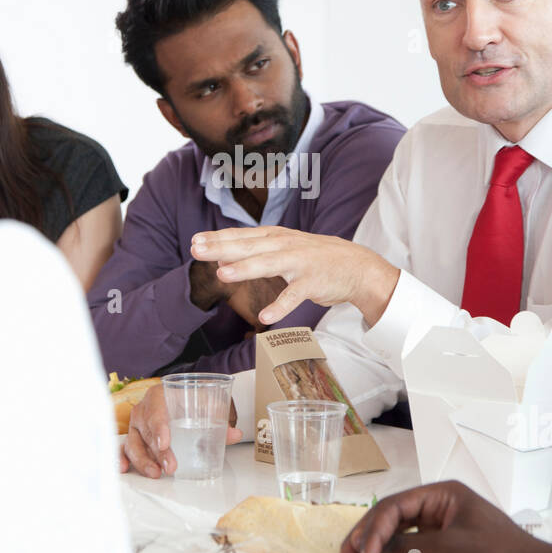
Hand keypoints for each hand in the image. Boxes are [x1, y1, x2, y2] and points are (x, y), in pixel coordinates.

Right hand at [119, 384, 241, 477]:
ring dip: (143, 460)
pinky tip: (124, 469)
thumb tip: (235, 434)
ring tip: (156, 473)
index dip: (159, 428)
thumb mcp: (206, 405)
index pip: (156, 411)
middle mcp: (144, 409)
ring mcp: (136, 425)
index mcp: (160, 395)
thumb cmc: (191, 400)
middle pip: (146, 431)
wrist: (182, 398)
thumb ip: (220, 419)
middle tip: (170, 466)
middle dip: (157, 451)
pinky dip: (122, 458)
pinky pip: (124, 448)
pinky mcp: (133, 438)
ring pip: (133, 442)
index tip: (165, 444)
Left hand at [189, 227, 399, 326]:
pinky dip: (280, 307)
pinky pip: (294, 296)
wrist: (356, 266)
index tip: (194, 241)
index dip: (218, 238)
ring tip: (222, 275)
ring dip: (245, 269)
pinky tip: (265, 316)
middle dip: (221, 248)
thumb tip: (222, 256)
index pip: (242, 236)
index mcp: (276, 237)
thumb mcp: (285, 248)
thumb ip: (256, 251)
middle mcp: (285, 246)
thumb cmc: (315, 258)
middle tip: (196, 250)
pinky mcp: (313, 283)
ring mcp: (300, 263)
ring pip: (269, 266)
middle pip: (248, 247)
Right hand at [334, 481, 551, 552]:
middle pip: (390, 525)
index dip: (373, 530)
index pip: (395, 507)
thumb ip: (409, 547)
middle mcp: (437, 515)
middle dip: (366, 544)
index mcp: (442, 496)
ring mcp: (438, 541)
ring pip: (395, 548)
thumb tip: (376, 551)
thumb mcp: (450, 548)